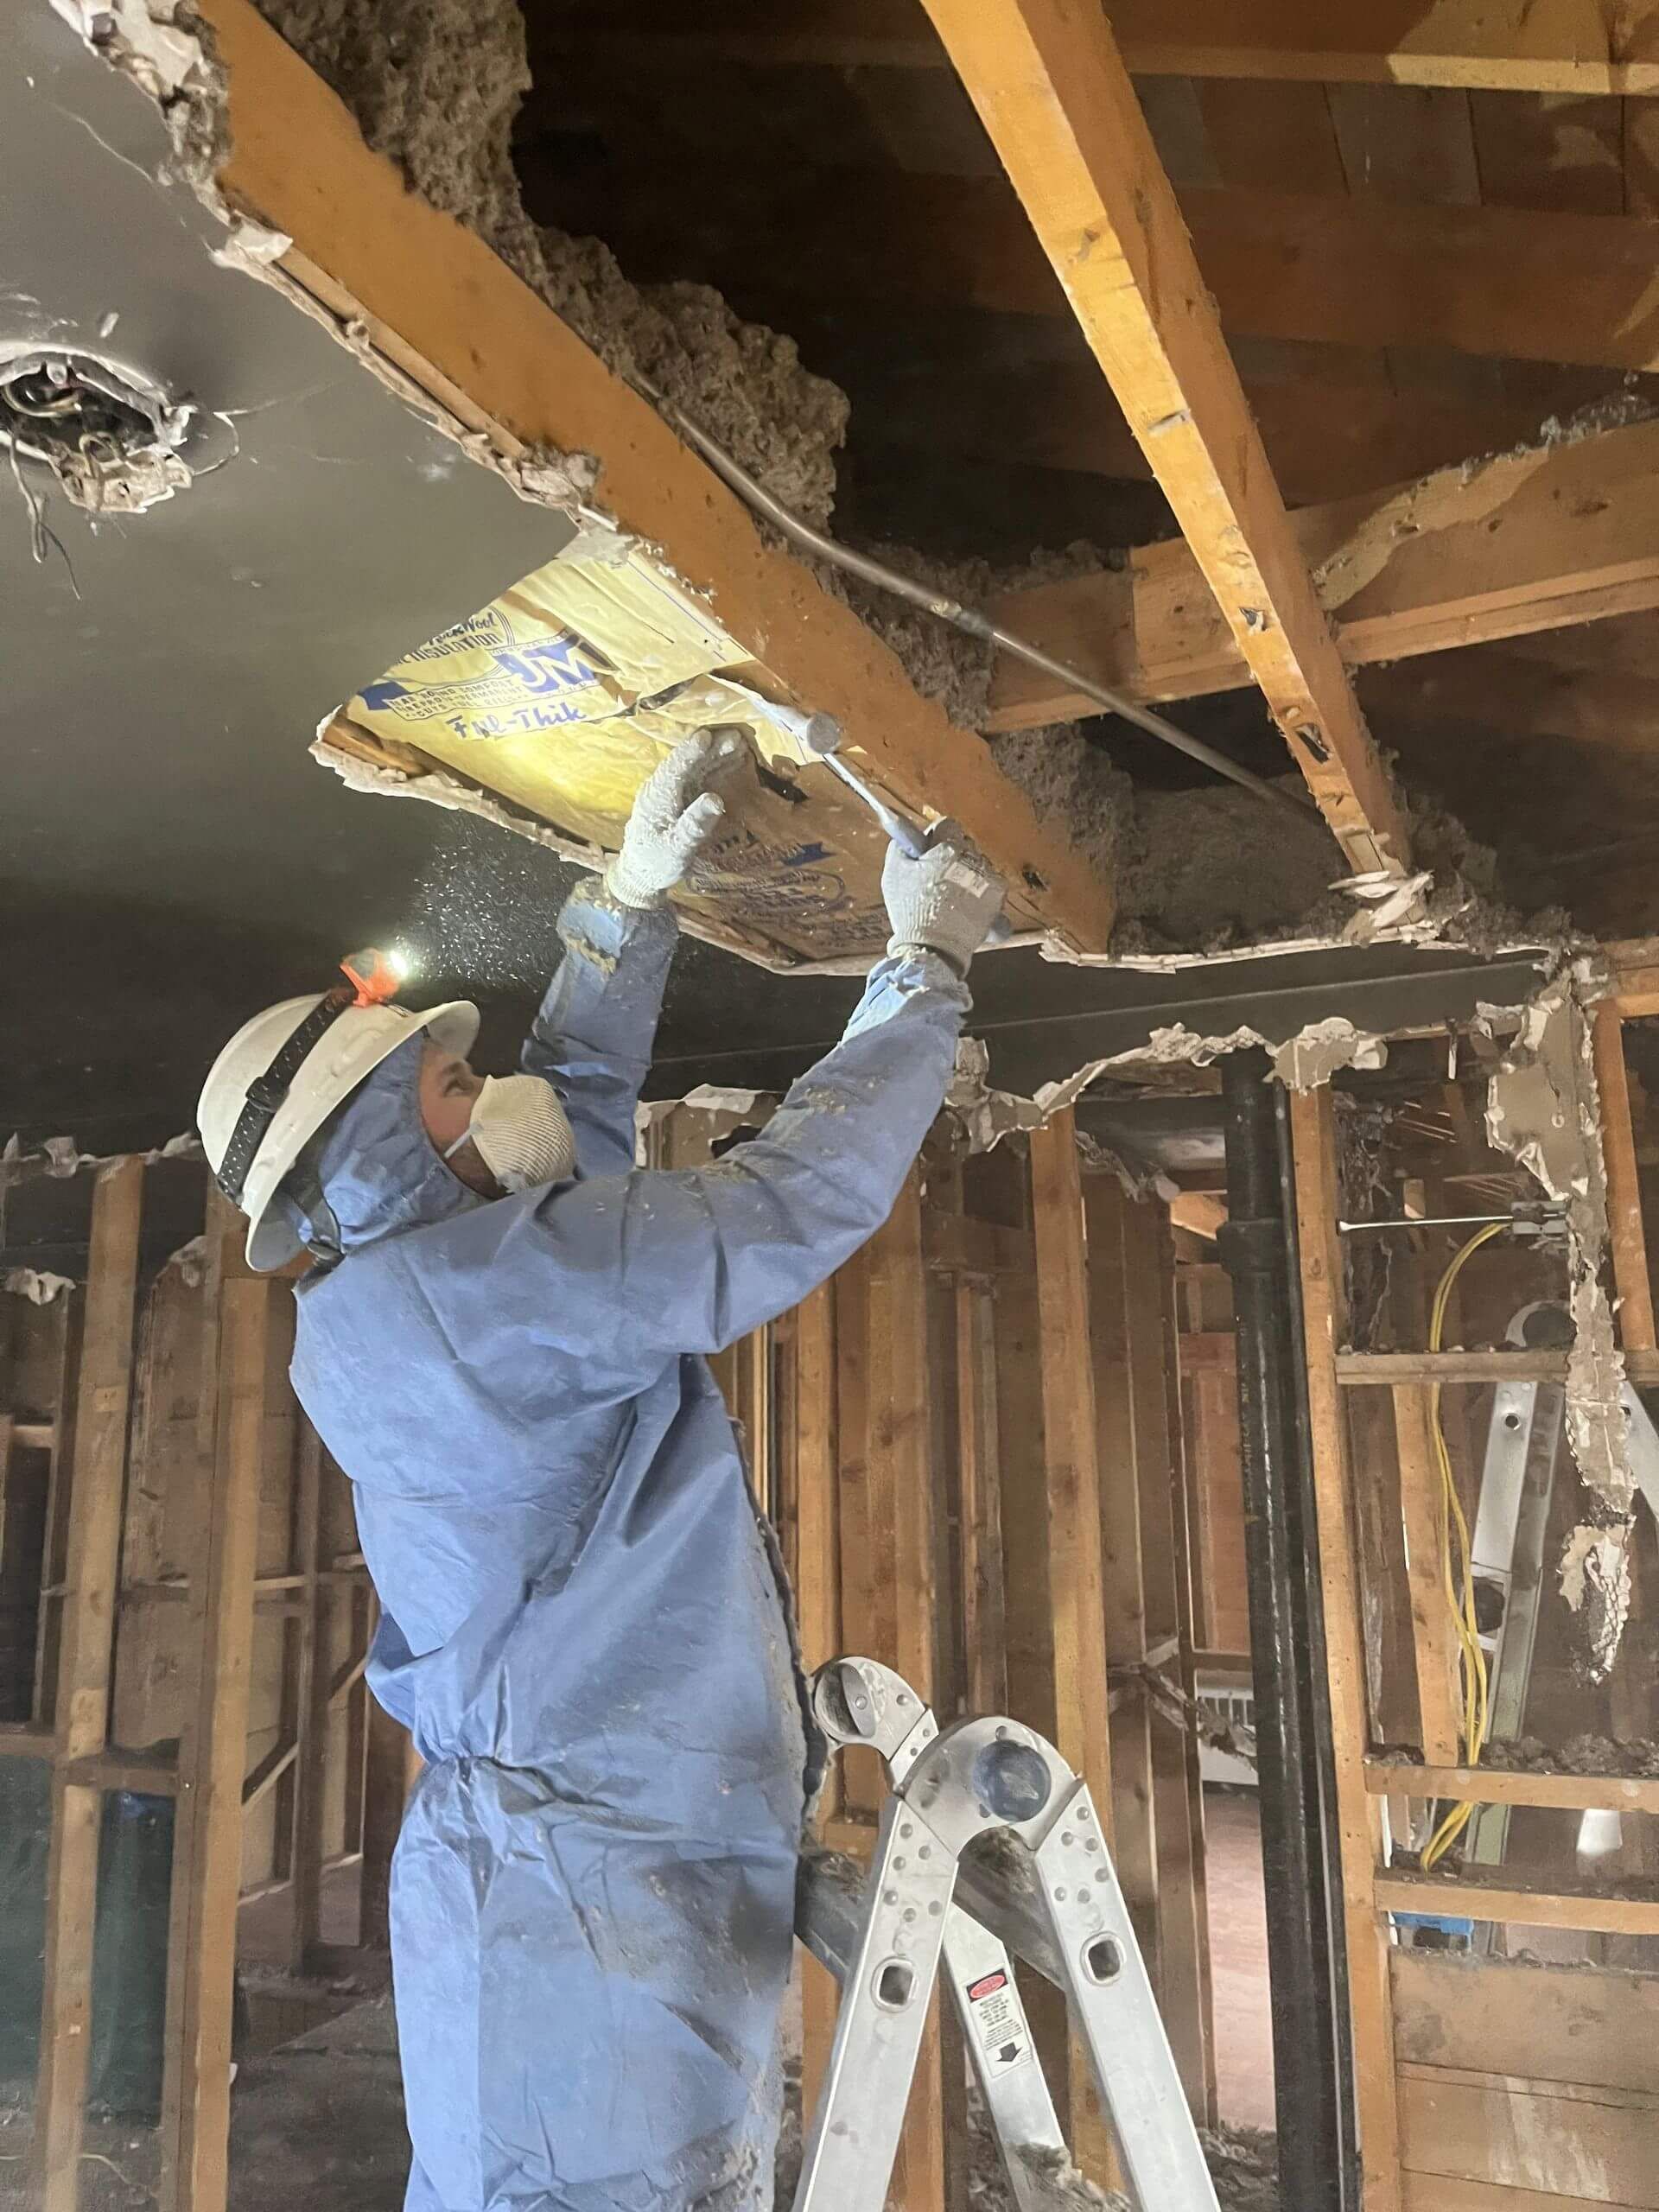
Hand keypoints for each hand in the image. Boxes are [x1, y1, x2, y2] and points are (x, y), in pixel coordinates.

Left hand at [605, 727, 750, 909]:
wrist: (642, 872)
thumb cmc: (657, 862)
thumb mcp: (677, 850)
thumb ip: (694, 825)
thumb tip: (716, 799)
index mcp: (657, 798)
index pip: (675, 769)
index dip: (691, 752)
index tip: (708, 736)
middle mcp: (662, 788)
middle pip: (688, 762)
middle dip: (712, 748)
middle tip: (737, 737)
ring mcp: (671, 791)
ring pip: (695, 766)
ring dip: (716, 754)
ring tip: (740, 743)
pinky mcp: (679, 796)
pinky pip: (698, 775)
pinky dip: (715, 766)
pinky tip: (732, 760)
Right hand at [881, 827, 1005, 974]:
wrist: (932, 949)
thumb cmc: (911, 911)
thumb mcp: (893, 875)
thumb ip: (900, 847)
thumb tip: (904, 834)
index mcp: (948, 848)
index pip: (947, 825)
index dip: (936, 838)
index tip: (928, 851)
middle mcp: (973, 859)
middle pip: (965, 846)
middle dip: (953, 857)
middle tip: (938, 877)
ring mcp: (989, 880)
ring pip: (980, 867)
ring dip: (969, 876)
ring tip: (953, 897)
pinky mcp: (997, 901)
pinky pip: (993, 888)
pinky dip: (983, 896)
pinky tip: (968, 907)